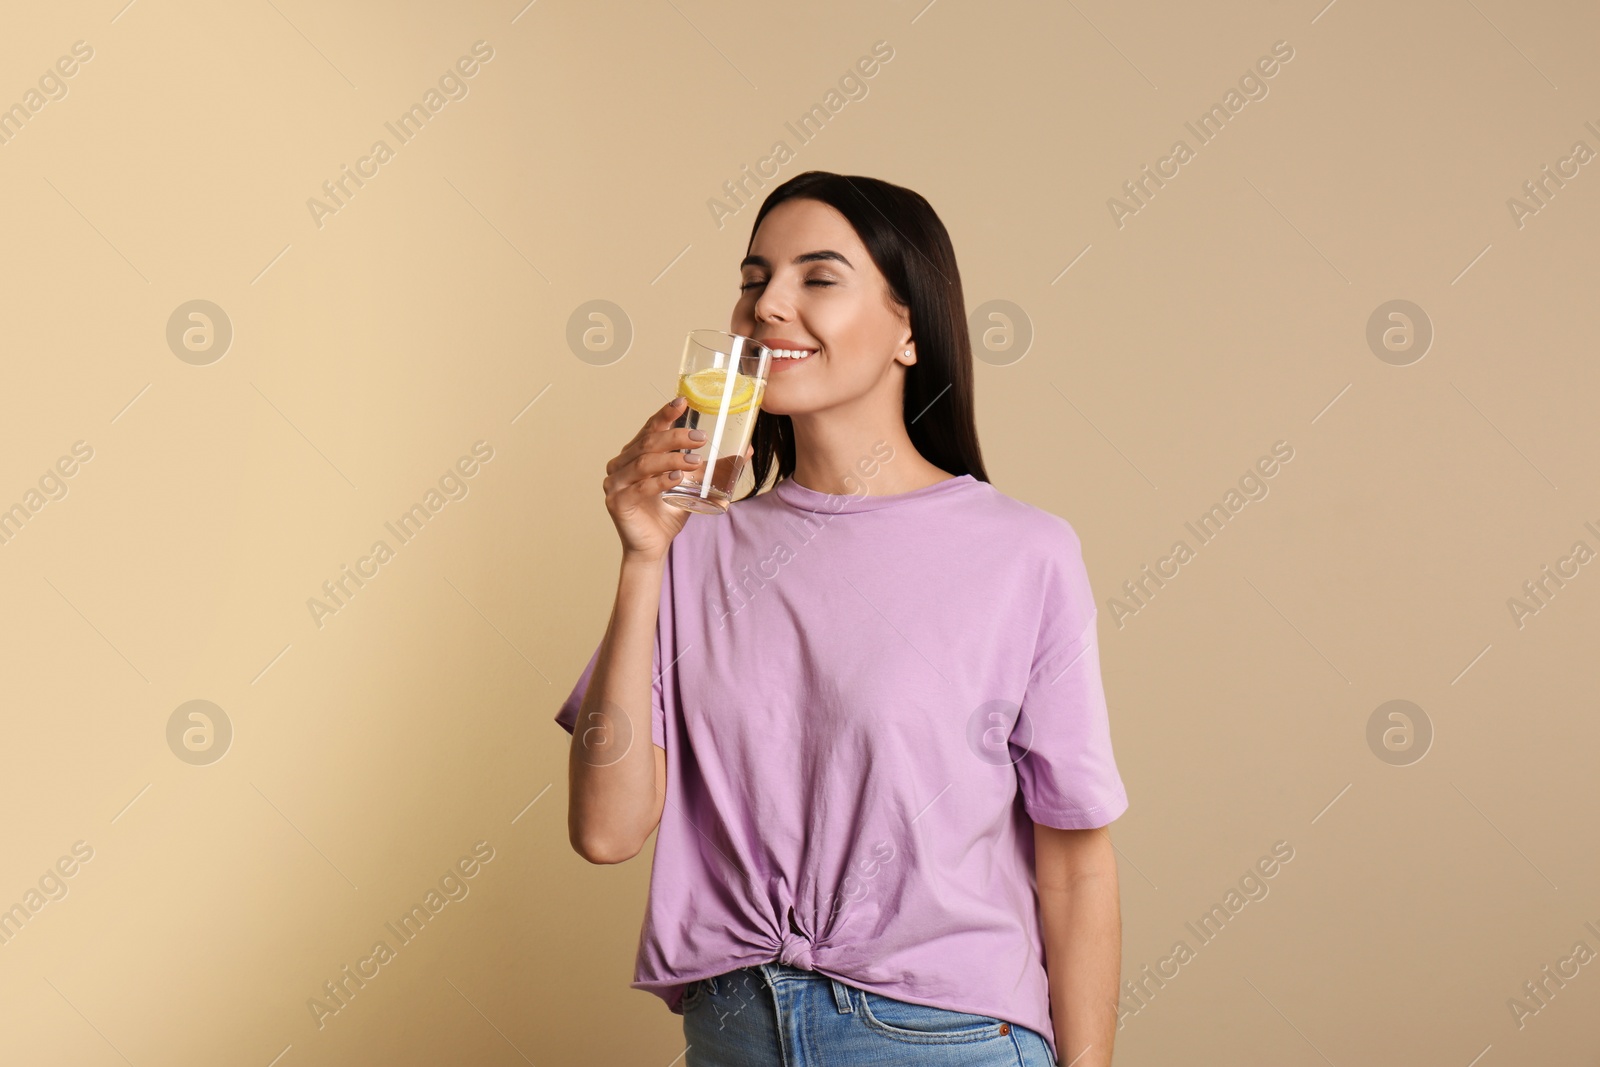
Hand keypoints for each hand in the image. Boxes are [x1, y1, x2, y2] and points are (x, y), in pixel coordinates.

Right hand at [603, 396, 750, 562]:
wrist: (653, 546)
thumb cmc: (668, 512)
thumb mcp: (694, 486)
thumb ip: (714, 467)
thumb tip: (746, 451)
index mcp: (635, 453)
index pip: (650, 428)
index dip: (665, 414)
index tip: (684, 402)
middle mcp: (621, 464)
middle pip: (648, 442)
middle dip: (676, 437)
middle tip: (701, 438)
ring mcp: (615, 482)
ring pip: (643, 462)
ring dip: (671, 458)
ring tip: (695, 461)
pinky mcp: (617, 501)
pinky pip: (640, 487)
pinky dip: (660, 481)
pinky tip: (677, 478)